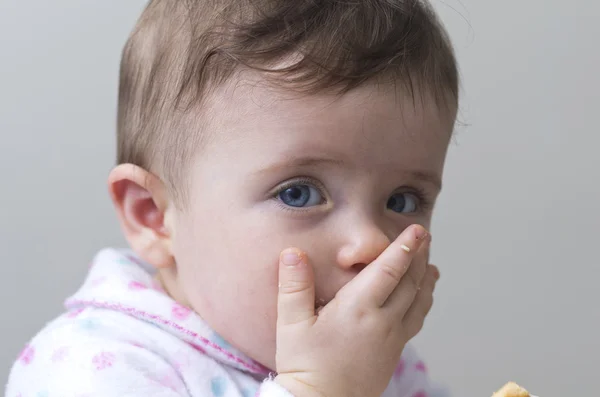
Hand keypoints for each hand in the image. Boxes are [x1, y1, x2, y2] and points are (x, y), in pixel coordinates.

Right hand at [274, 224, 438, 396]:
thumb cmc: (304, 366)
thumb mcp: (291, 325)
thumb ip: (294, 287)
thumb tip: (293, 253)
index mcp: (358, 309)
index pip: (388, 270)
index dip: (404, 247)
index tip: (416, 230)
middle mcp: (382, 321)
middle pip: (409, 283)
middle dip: (419, 257)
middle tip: (425, 237)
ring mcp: (392, 338)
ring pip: (418, 302)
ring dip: (425, 280)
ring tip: (430, 264)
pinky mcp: (394, 353)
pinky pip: (416, 321)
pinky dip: (424, 303)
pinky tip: (421, 298)